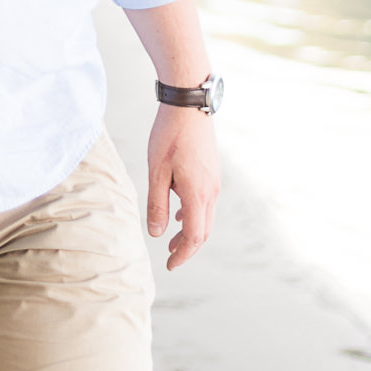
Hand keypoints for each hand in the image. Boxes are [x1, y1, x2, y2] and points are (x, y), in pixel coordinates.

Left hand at [147, 106, 220, 269]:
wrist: (189, 104)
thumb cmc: (169, 136)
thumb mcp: (156, 171)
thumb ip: (157, 204)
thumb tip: (157, 234)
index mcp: (198, 194)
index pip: (194, 237)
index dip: (182, 254)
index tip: (169, 265)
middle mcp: (211, 191)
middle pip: (203, 231)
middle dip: (187, 248)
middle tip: (170, 258)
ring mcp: (214, 181)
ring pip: (206, 217)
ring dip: (190, 232)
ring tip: (171, 240)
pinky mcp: (212, 172)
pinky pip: (207, 202)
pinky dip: (193, 215)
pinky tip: (178, 214)